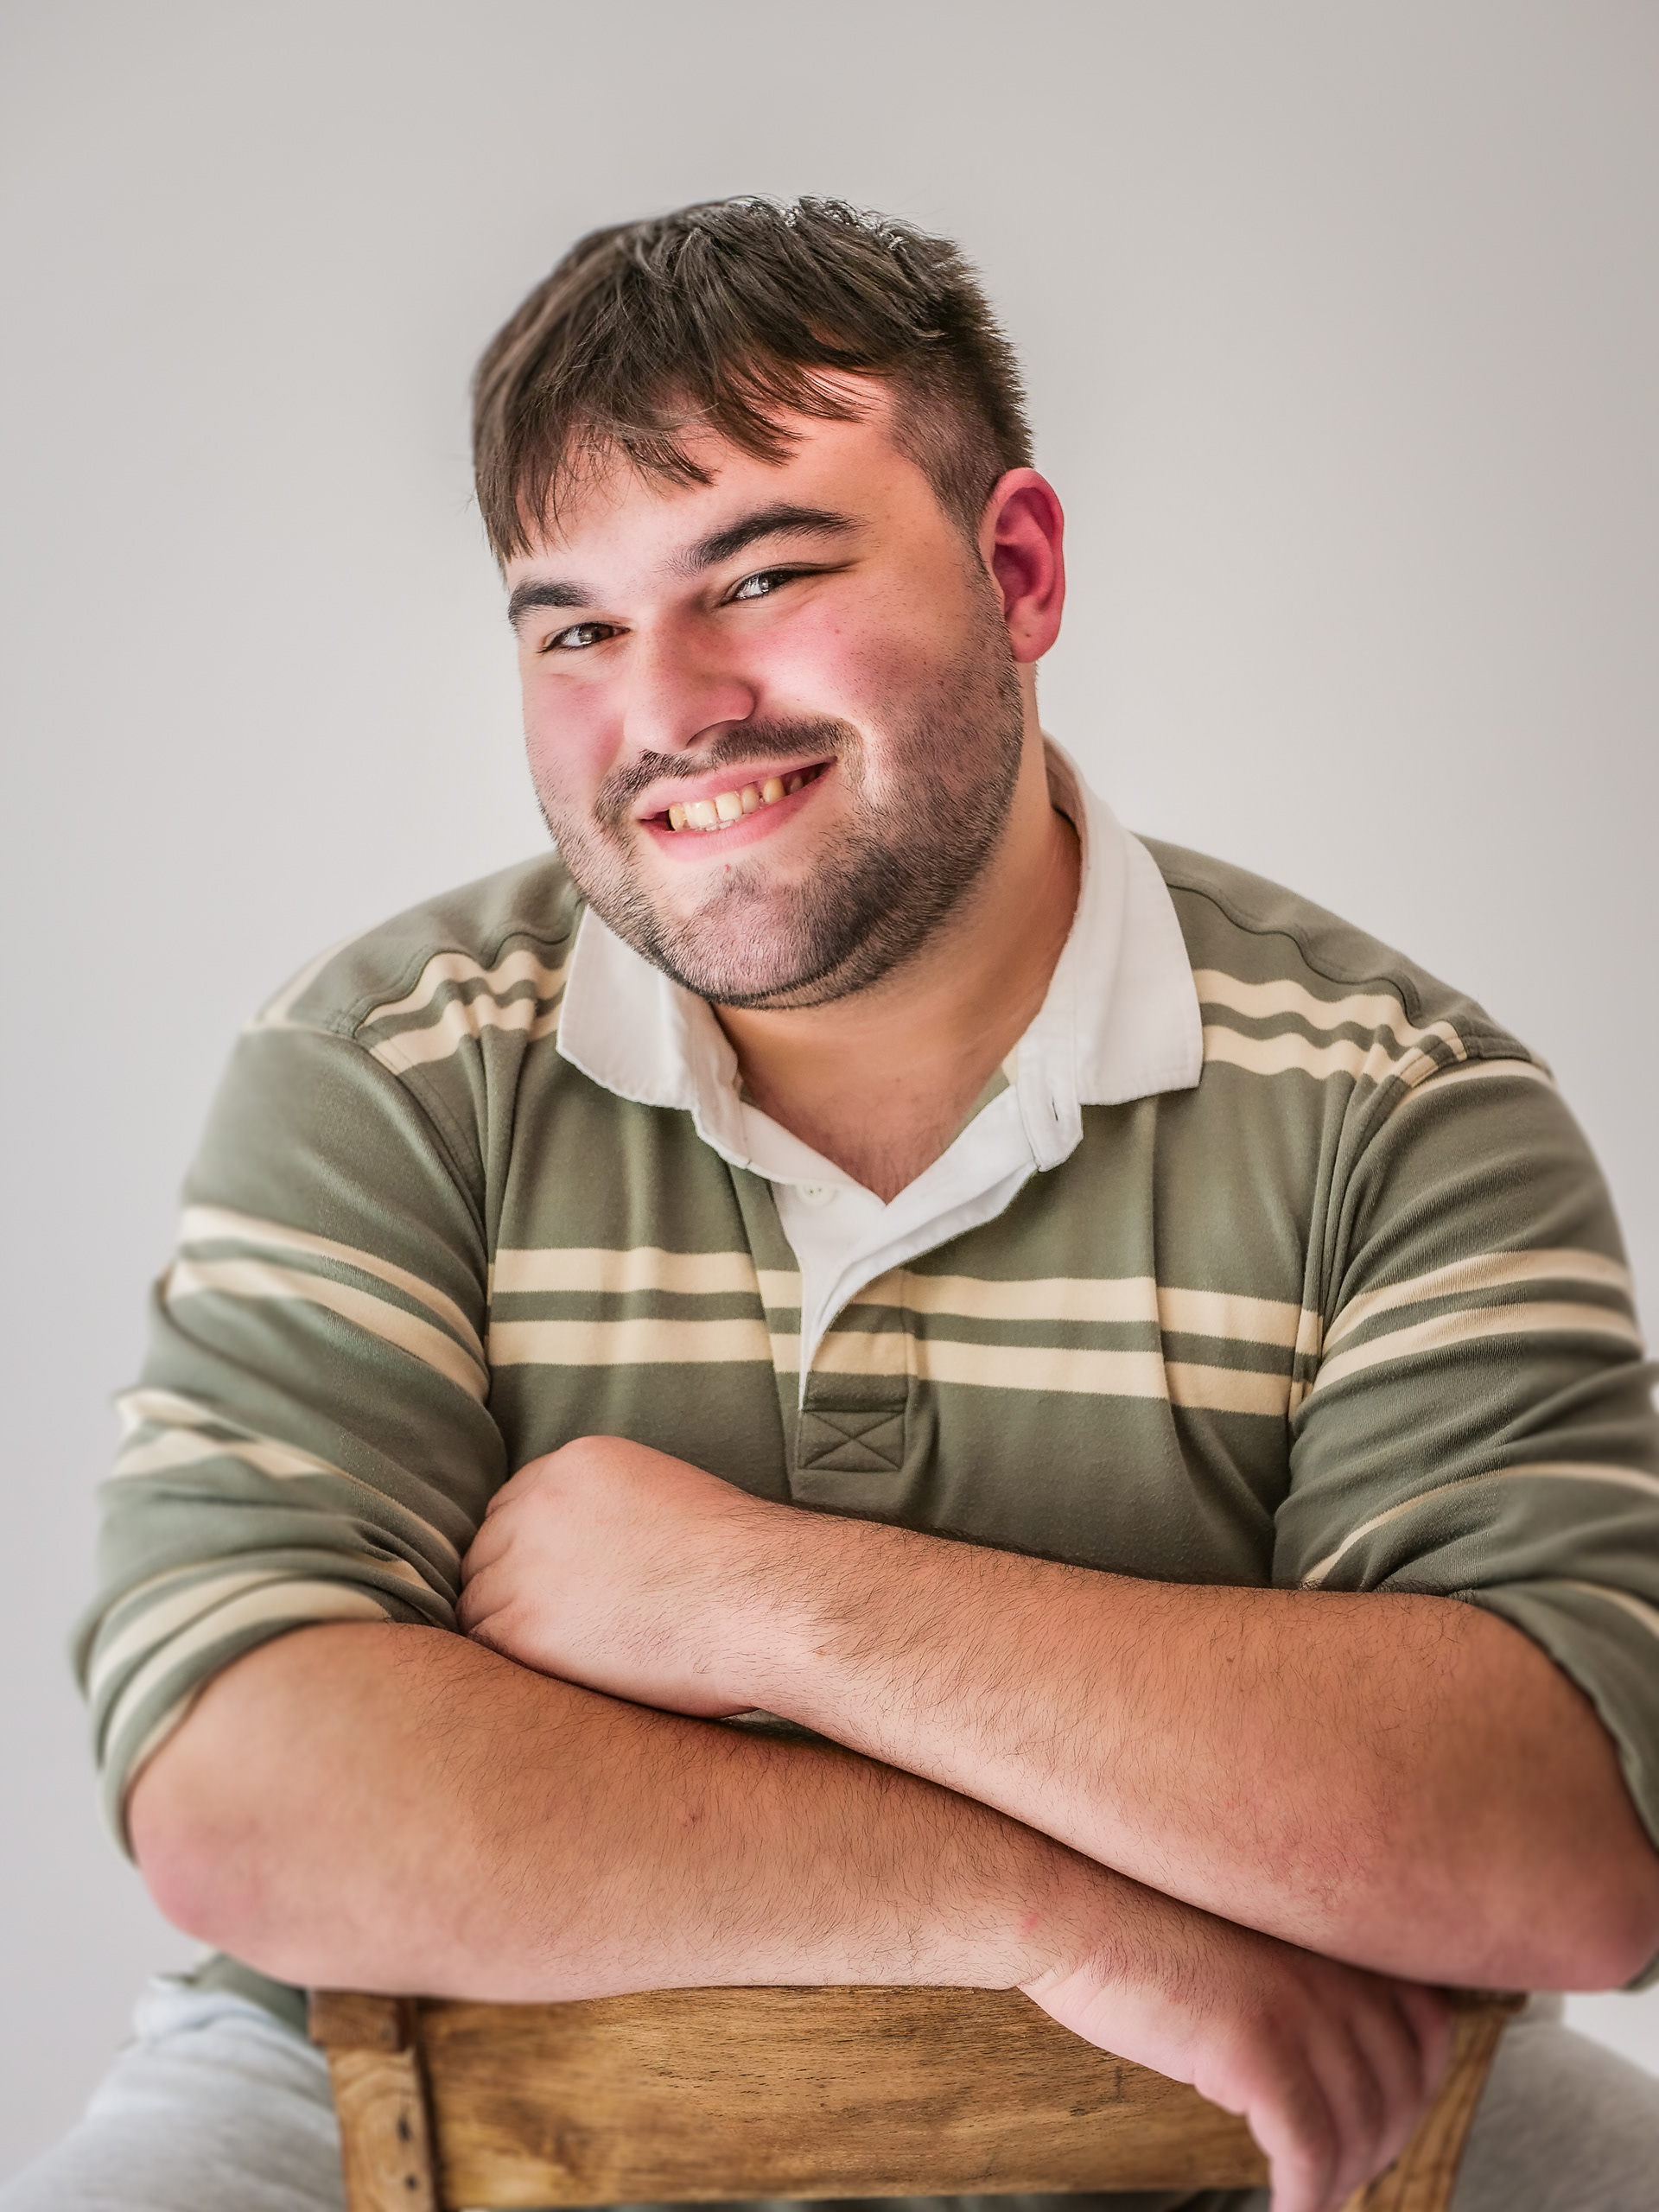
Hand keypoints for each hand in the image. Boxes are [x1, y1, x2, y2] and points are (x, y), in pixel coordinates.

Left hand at [457, 1435, 775, 1712]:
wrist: (762, 1599)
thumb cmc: (744, 1567)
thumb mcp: (671, 1500)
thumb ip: (616, 1515)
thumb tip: (598, 1562)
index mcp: (578, 1462)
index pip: (514, 1506)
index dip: (527, 1551)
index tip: (549, 1585)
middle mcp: (539, 1501)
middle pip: (487, 1550)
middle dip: (509, 1589)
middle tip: (549, 1633)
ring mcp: (523, 1560)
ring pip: (479, 1602)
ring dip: (508, 1632)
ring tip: (557, 1663)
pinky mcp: (521, 1624)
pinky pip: (484, 1647)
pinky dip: (508, 1667)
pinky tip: (551, 1682)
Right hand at [1023, 1883, 1451, 2211]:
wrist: (1071, 1907)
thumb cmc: (1134, 1920)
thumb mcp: (1243, 1936)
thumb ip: (1297, 1972)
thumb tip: (1324, 2050)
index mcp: (1332, 1935)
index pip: (1427, 2025)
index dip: (1415, 2088)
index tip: (1385, 2121)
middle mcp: (1333, 1967)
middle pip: (1400, 2089)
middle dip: (1376, 2147)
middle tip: (1340, 2177)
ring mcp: (1301, 2007)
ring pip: (1359, 2129)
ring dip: (1340, 2183)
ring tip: (1309, 2200)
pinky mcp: (1256, 2049)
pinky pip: (1308, 2151)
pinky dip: (1306, 2197)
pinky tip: (1286, 2211)